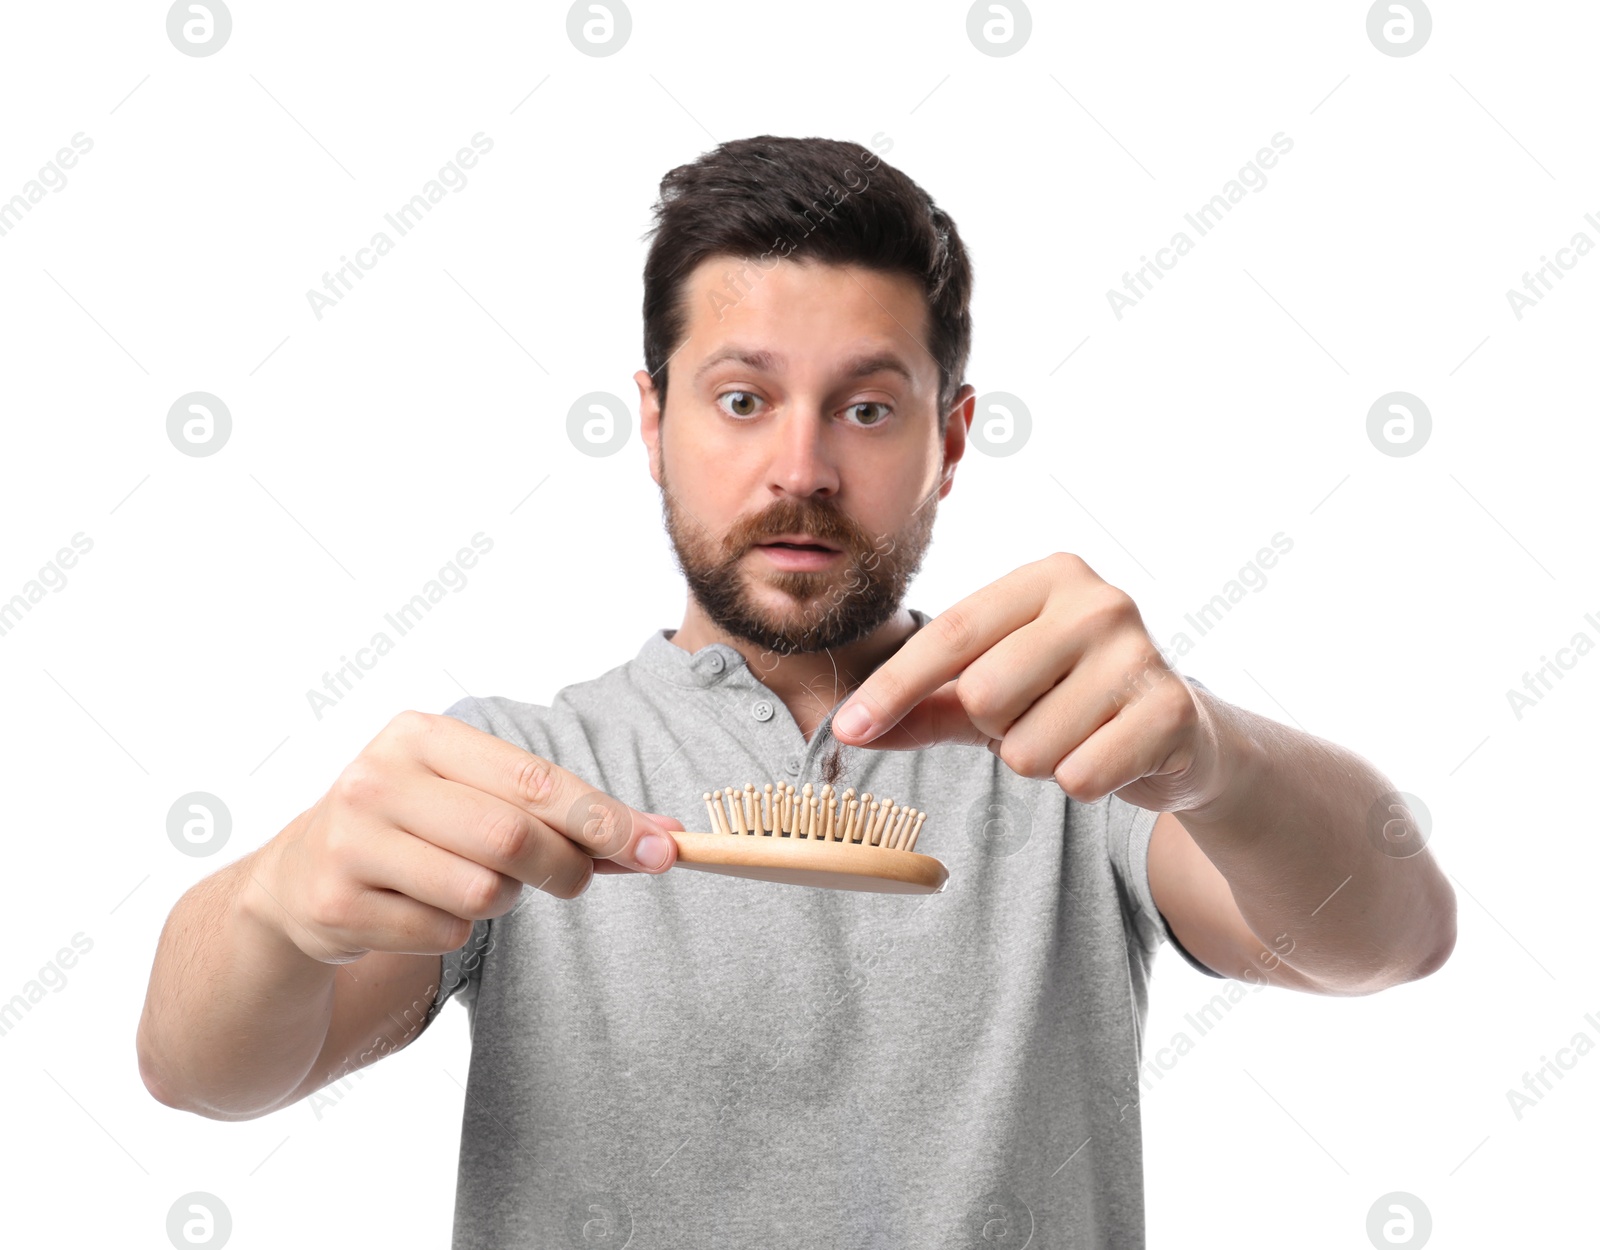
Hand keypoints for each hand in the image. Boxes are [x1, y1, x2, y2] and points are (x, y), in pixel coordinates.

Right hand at [253, 710, 679, 963]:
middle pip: (511, 838)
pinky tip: (419, 909)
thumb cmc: (416, 829)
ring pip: (480, 892)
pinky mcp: (335, 904)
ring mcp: (349, 842)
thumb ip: (560, 811)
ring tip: (470, 884)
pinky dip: (453, 931)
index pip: (535, 779)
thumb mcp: (473, 796)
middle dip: (565, 868)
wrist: (299, 879)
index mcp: (421, 735)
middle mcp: (378, 778)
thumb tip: (661, 838)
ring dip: (500, 901)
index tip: (661, 848)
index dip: (604, 819)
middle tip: (578, 880)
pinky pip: (443, 935)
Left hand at [829, 552, 1225, 813]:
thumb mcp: (992, 693)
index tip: (846, 729)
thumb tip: (847, 730)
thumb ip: (923, 705)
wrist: (1180, 736)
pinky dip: (1082, 782)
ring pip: (1028, 746)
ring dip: (1040, 759)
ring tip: (1076, 735)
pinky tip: (1110, 755)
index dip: (892, 687)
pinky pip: (1079, 776)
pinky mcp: (1170, 712)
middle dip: (995, 728)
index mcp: (1048, 577)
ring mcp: (1140, 652)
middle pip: (983, 694)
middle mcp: (1097, 601)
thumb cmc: (1070, 701)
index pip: (949, 634)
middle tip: (1035, 718)